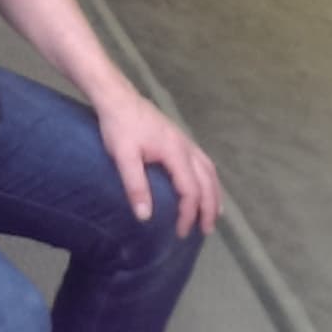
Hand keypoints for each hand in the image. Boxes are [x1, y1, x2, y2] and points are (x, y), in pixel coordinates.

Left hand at [95, 96, 221, 238]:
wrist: (117, 98)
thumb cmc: (119, 127)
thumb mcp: (123, 156)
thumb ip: (135, 185)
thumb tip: (146, 217)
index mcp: (175, 153)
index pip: (190, 190)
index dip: (189, 214)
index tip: (181, 232)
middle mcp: (187, 147)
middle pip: (207, 182)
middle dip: (209, 208)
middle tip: (206, 231)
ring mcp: (185, 141)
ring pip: (209, 171)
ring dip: (214, 194)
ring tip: (214, 213)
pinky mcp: (180, 138)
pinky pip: (203, 162)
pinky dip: (209, 179)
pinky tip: (204, 186)